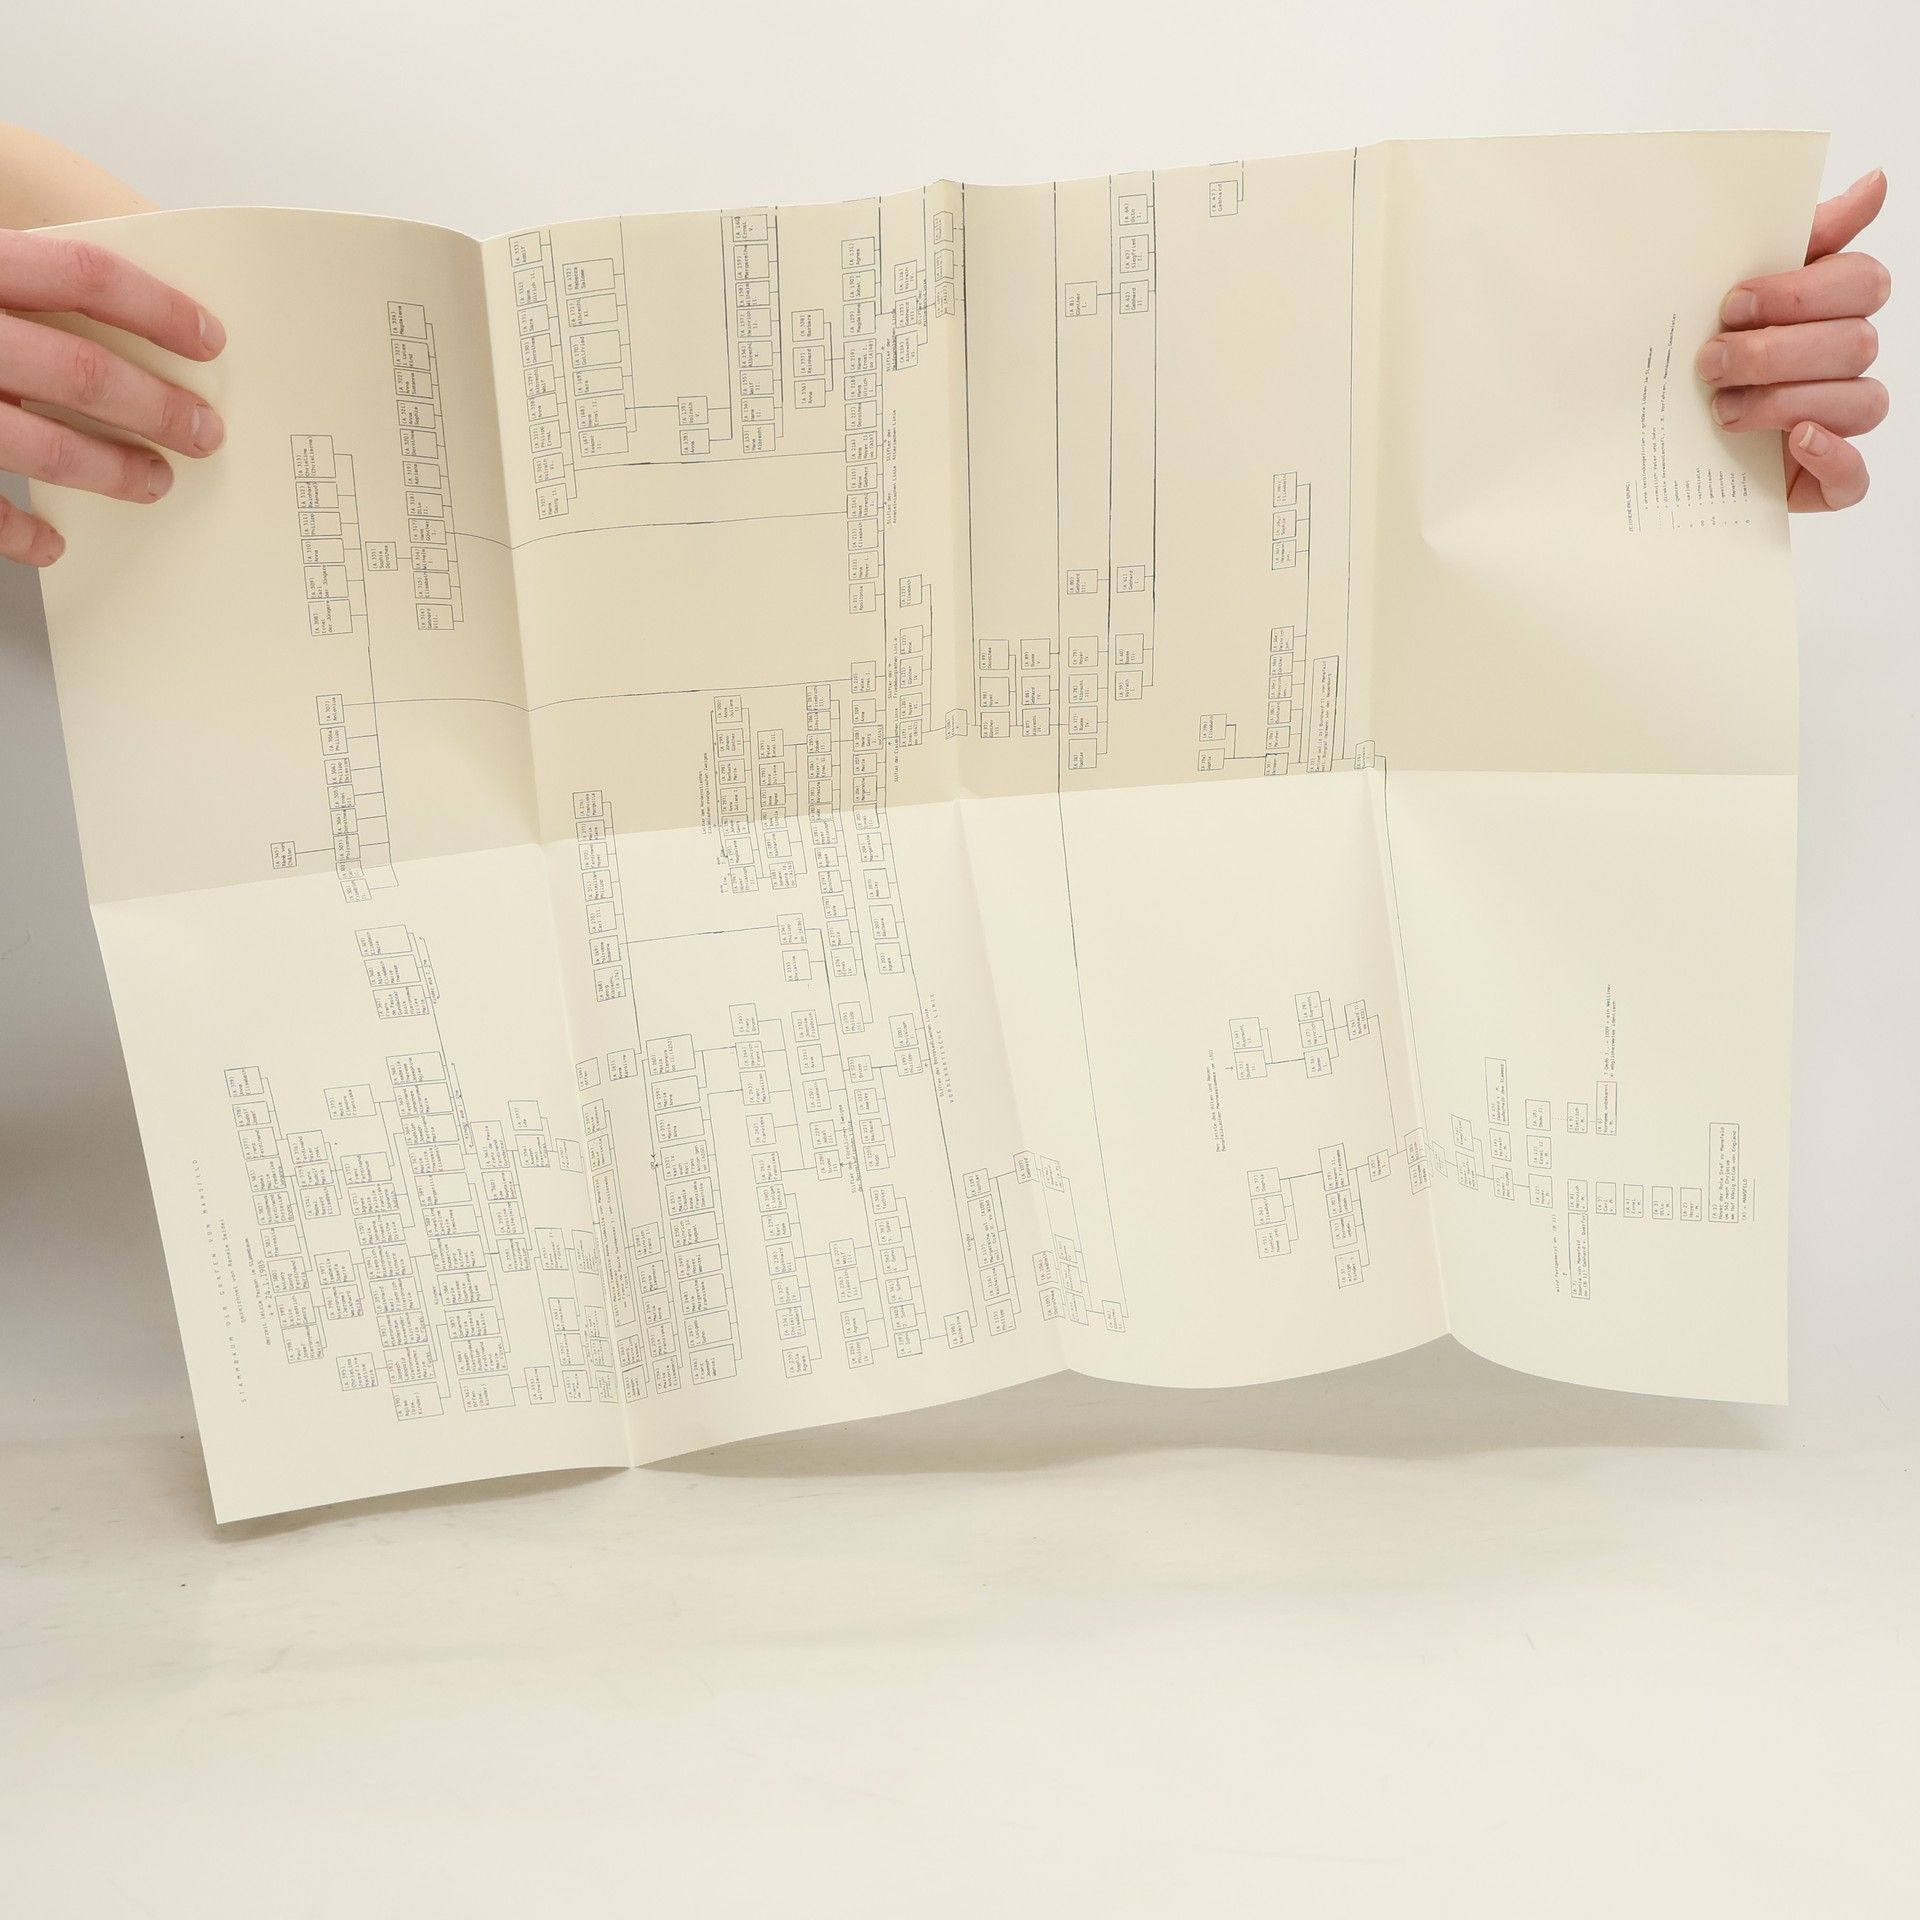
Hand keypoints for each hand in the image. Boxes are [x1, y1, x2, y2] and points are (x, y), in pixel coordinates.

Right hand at [0, 228, 225, 566]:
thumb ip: (13, 276)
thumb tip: (108, 311)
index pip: (83, 274)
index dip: (156, 307)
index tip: (208, 339)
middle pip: (83, 370)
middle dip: (158, 408)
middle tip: (202, 432)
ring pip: (42, 444)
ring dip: (111, 471)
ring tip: (153, 482)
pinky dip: (19, 533)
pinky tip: (49, 544)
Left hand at [1698, 170, 1890, 511]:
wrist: (1649, 434)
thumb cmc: (1698, 350)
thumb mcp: (1727, 289)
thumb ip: (1798, 236)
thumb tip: (1876, 183)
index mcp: (1832, 308)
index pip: (1861, 283)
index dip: (1798, 294)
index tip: (1731, 304)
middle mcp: (1844, 361)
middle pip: (1854, 343)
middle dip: (1775, 352)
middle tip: (1709, 363)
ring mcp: (1839, 421)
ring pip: (1858, 401)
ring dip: (1785, 402)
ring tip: (1722, 410)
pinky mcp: (1823, 479)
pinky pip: (1855, 478)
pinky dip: (1833, 459)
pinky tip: (1797, 442)